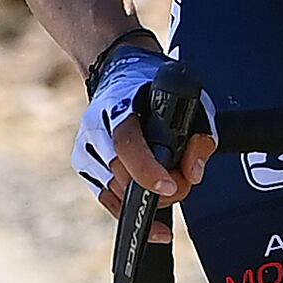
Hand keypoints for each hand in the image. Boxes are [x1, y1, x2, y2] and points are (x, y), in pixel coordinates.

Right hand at [75, 40, 207, 206]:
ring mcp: (85, 145)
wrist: (121, 75)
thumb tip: (192, 174)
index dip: (147, 169)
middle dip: (156, 191)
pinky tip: (149, 208)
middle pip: (121, 175)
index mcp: (119, 104)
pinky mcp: (82, 162)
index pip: (126, 143)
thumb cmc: (157, 91)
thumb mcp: (191, 103)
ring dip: (145, 198)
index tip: (169, 186)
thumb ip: (200, 138)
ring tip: (166, 184)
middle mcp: (96, 125)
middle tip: (180, 185)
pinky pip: (106, 197)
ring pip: (114, 190)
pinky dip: (129, 206)